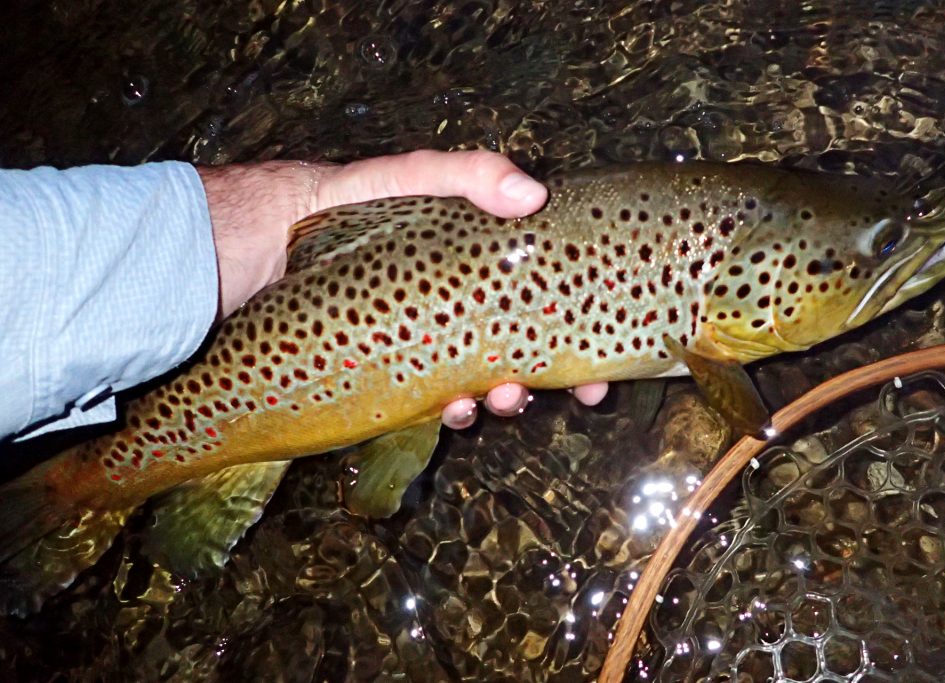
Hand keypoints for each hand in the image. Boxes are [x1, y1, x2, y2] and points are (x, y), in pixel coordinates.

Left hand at [197, 150, 608, 425]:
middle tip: (569, 388)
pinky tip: (458, 410)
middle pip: (513, 343)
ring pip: (477, 380)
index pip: (531, 292)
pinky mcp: (381, 380)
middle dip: (545, 371)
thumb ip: (458, 176)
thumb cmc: (318, 212)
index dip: (572, 323)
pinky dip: (452, 413)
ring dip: (503, 395)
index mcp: (460, 262)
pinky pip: (428, 405)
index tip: (602, 360)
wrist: (230, 258)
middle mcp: (444, 306)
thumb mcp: (391, 182)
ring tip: (502, 397)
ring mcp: (414, 346)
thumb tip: (534, 194)